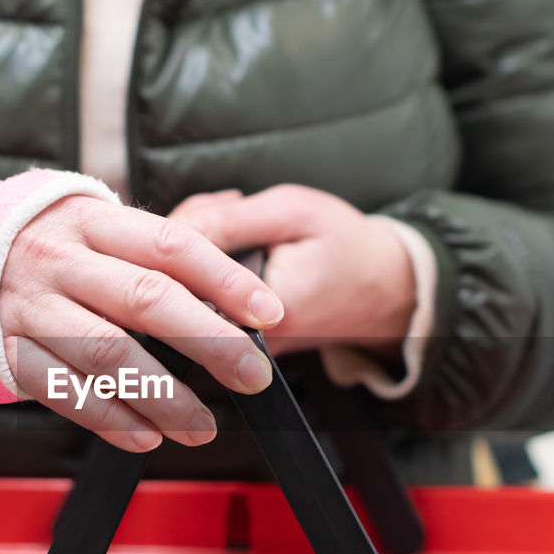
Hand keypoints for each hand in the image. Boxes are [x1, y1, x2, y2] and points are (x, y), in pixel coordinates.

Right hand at [0, 195, 284, 451]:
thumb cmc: (38, 253)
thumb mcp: (86, 230)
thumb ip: (147, 253)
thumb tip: (233, 294)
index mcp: (88, 219)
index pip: (171, 245)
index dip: (226, 280)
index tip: (270, 313)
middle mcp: (57, 258)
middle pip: (147, 299)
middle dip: (210, 342)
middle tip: (252, 376)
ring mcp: (29, 306)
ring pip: (109, 354)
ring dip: (165, 396)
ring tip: (203, 426)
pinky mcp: (6, 352)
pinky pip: (66, 392)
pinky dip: (111, 419)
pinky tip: (147, 436)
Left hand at [168, 185, 417, 355]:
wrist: (386, 290)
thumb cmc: (346, 246)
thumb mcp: (291, 213)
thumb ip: (228, 220)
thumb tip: (168, 228)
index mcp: (254, 314)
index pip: (178, 272)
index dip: (184, 228)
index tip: (223, 207)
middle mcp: (238, 340)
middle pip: (174, 282)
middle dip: (190, 235)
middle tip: (234, 209)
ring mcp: (235, 346)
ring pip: (184, 288)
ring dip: (201, 247)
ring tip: (244, 222)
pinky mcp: (235, 341)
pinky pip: (201, 297)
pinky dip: (211, 263)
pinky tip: (241, 243)